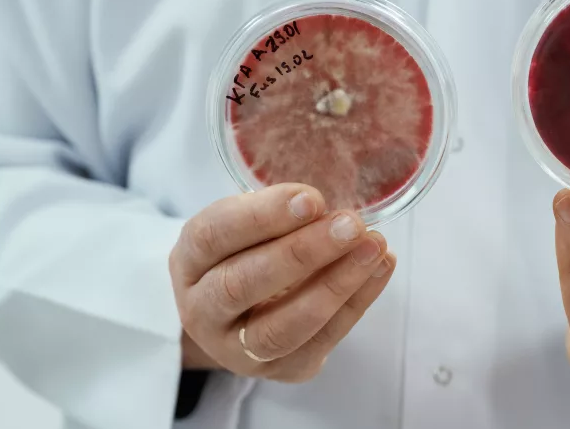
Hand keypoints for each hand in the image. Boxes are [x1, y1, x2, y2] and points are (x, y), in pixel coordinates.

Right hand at [169, 183, 394, 380]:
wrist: (239, 318)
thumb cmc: (247, 255)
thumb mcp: (245, 228)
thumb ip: (277, 216)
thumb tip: (327, 206)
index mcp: (189, 261)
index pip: (213, 236)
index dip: (262, 217)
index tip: (311, 199)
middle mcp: (202, 310)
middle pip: (242, 284)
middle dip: (302, 252)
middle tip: (350, 225)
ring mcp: (236, 349)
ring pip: (280, 327)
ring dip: (334, 284)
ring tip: (373, 247)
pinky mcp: (280, 370)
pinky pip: (321, 340)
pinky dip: (356, 302)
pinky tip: (380, 267)